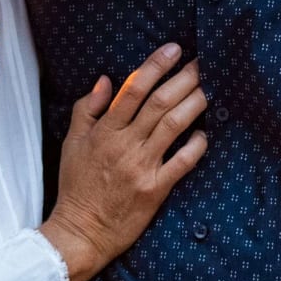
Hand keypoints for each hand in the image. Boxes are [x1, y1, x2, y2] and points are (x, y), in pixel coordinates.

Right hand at [39, 43, 206, 280]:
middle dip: (184, 78)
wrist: (82, 231)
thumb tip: (104, 80)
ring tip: (209, 87)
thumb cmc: (76, 186)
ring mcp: (142, 167)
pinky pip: (182, 162)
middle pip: (159, 103)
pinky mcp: (156, 189)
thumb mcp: (71, 143)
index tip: (173, 49)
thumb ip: (86, 109)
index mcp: (103, 131)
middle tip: (203, 63)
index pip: (132, 89)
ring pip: (173, 126)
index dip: (155, 65)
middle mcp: (124, 145)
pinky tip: (206, 132)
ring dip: (194, 103)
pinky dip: (196, 145)